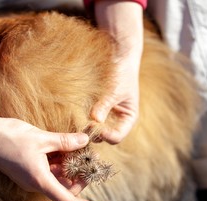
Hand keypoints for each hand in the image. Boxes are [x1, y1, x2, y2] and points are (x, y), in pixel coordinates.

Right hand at [0, 75, 107, 200]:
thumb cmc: (9, 136)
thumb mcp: (41, 138)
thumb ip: (65, 141)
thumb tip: (85, 141)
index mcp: (39, 180)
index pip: (68, 200)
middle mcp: (36, 183)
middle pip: (67, 188)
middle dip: (82, 176)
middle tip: (93, 157)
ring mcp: (33, 176)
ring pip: (60, 177)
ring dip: (72, 166)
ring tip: (82, 147)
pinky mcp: (30, 168)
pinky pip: (51, 169)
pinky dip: (62, 160)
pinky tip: (67, 146)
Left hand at [91, 0, 143, 143]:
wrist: (119, 56)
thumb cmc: (122, 72)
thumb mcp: (115, 90)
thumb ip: (104, 105)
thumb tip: (94, 120)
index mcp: (129, 118)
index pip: (117, 137)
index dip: (106, 136)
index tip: (93, 126)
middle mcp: (119, 121)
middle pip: (106, 137)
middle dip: (95, 134)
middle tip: (83, 126)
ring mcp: (109, 116)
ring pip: (97, 131)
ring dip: (89, 130)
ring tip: (79, 123)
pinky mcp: (99, 110)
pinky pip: (91, 121)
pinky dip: (86, 122)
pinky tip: (77, 117)